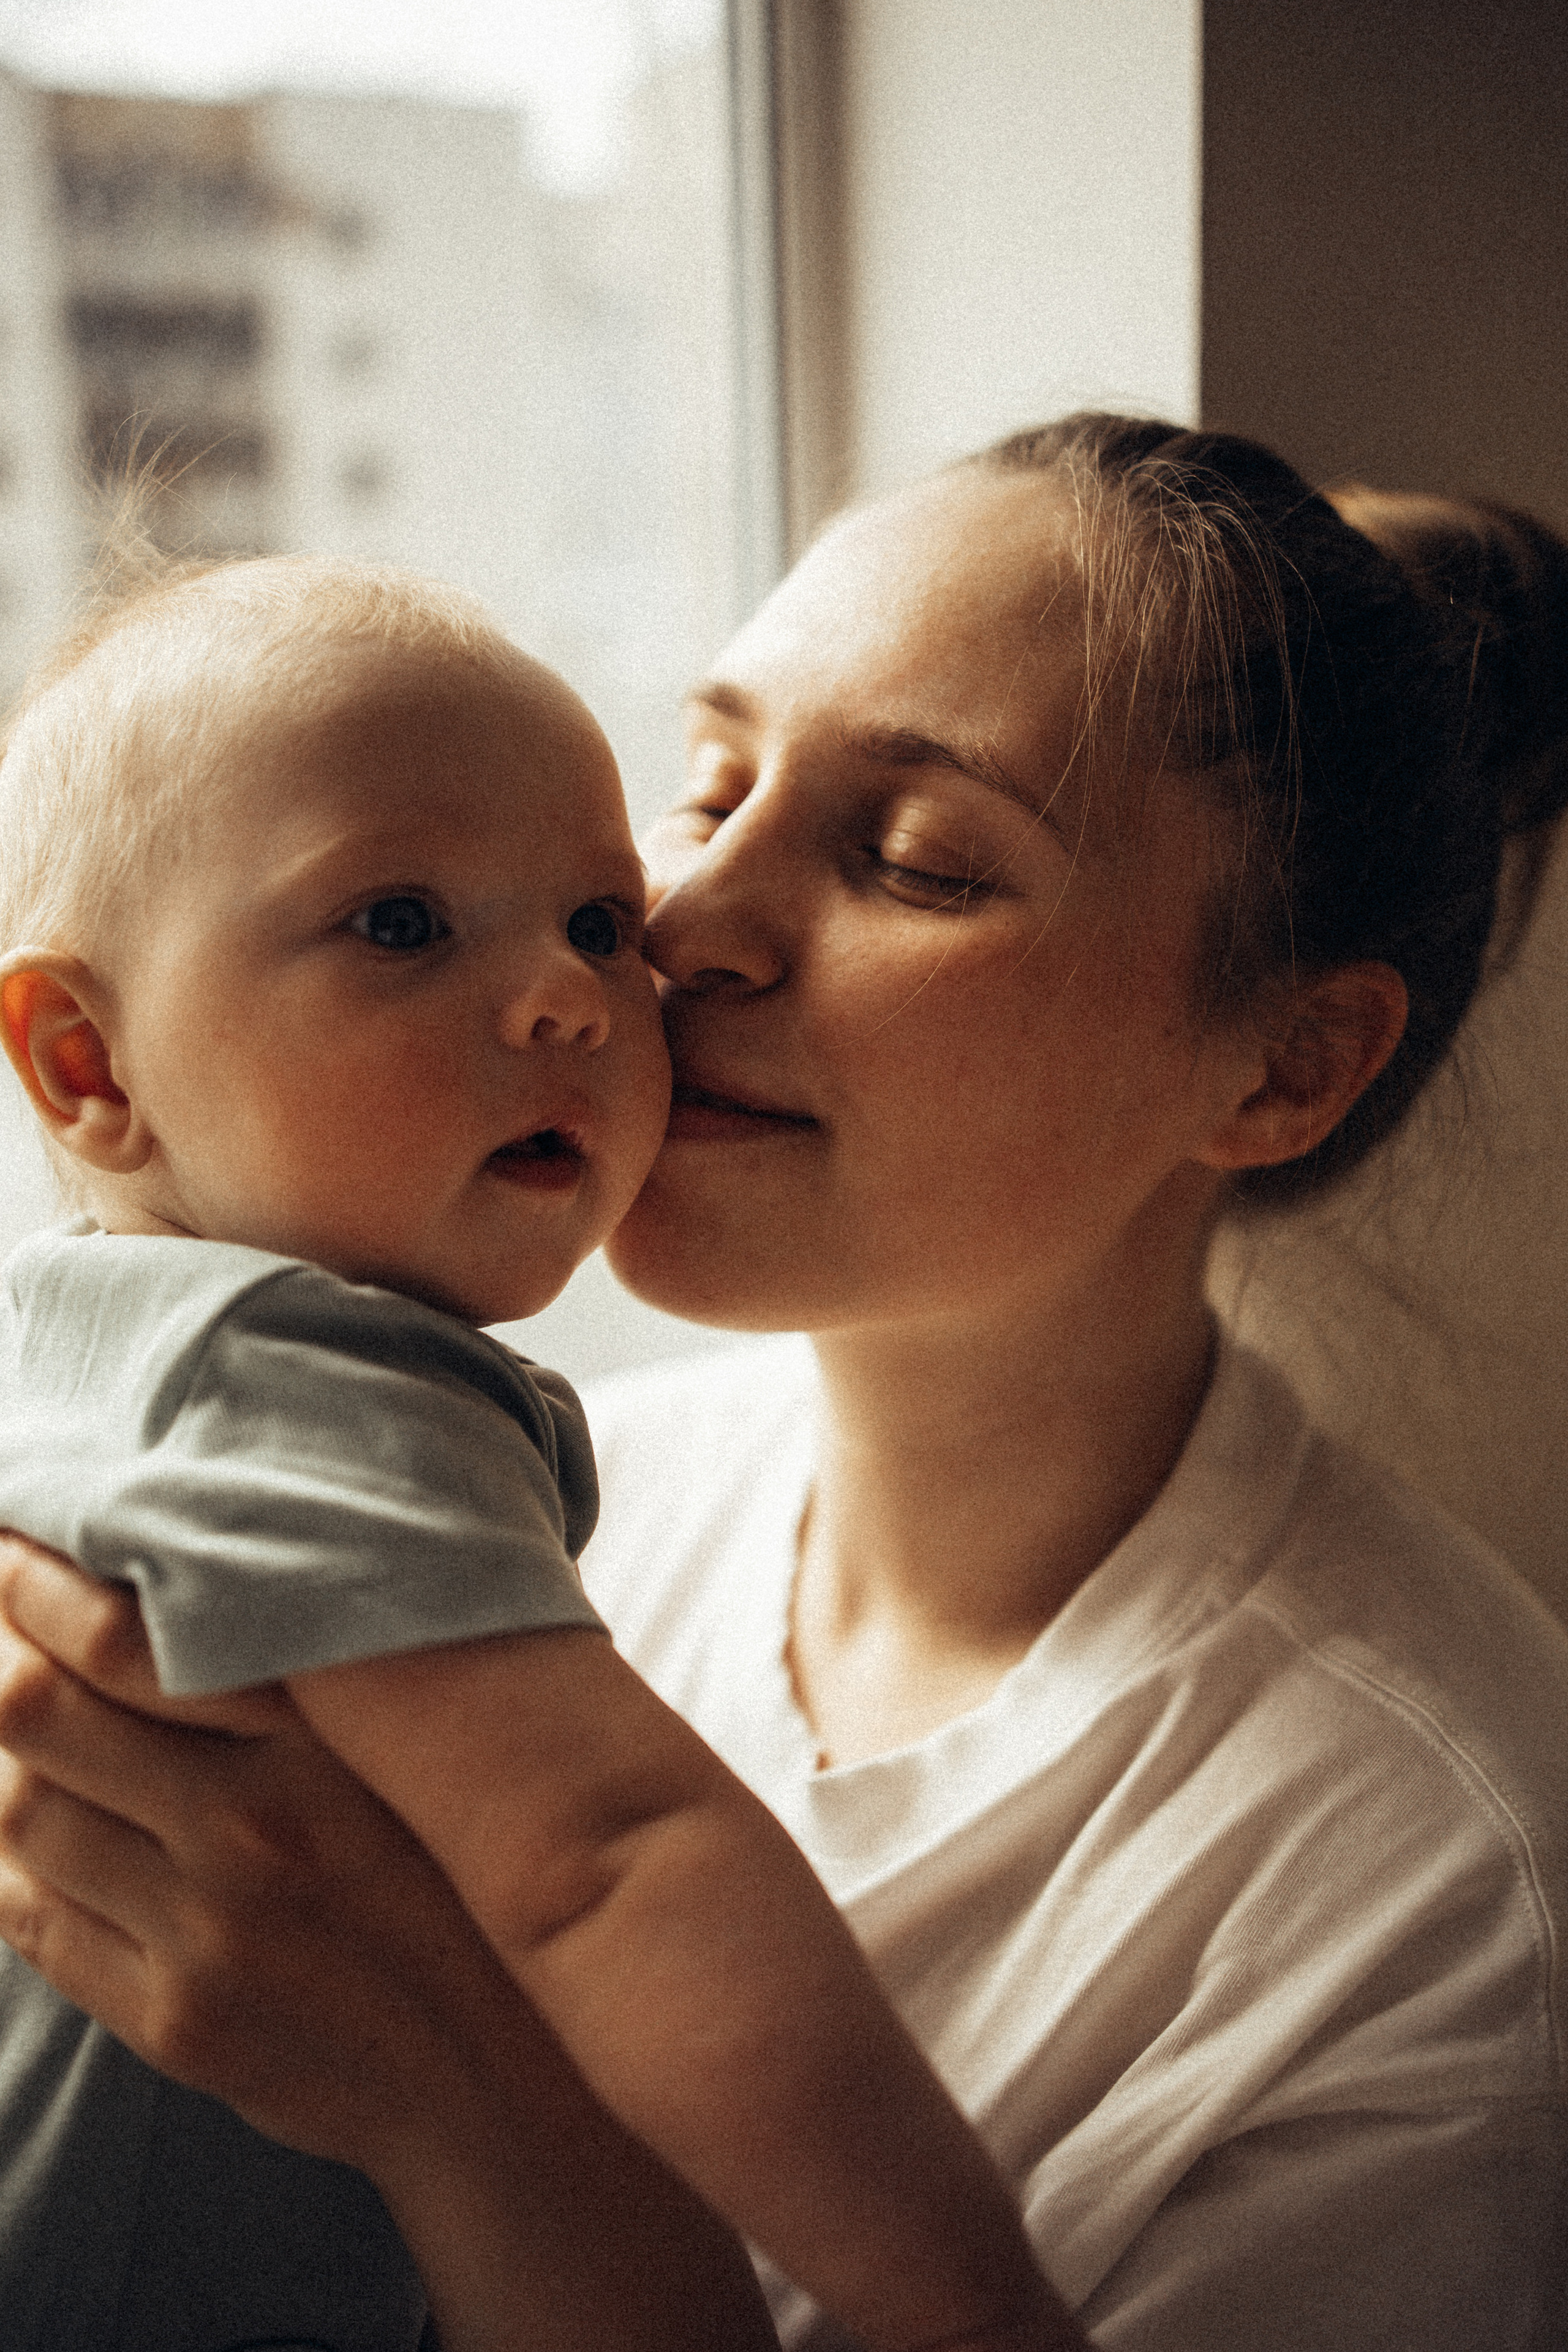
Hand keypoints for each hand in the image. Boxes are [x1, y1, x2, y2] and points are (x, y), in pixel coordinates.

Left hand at [0, 1536, 782, 2350]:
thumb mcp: (417, 1742)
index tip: (8, 1548)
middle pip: (43, 1716)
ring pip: (24, 1817)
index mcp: (324, 1736)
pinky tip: (20, 1830)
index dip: (33, 1584)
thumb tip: (192, 1587)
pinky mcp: (180, 2022)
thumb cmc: (473, 1871)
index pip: (120, 1637)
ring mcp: (210, 1934)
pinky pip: (39, 1923)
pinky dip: (9, 1865)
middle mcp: (256, 1827)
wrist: (521, 2068)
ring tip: (12, 1715)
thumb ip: (312, 1670)